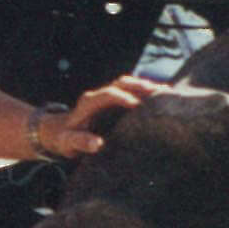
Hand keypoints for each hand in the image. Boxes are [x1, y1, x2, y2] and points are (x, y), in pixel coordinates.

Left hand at [42, 75, 167, 158]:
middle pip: (122, 83)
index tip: (138, 105)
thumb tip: (98, 143)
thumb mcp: (68, 143)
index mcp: (89, 102)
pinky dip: (147, 93)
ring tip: (168, 93)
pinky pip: (132, 91)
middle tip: (162, 93)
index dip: (123, 98)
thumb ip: (80, 142)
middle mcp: (99, 95)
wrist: (60, 131)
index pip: (108, 94)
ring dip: (147, 87)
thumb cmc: (65, 139)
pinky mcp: (114, 100)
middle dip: (141, 86)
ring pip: (129, 84)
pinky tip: (164, 98)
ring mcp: (107, 95)